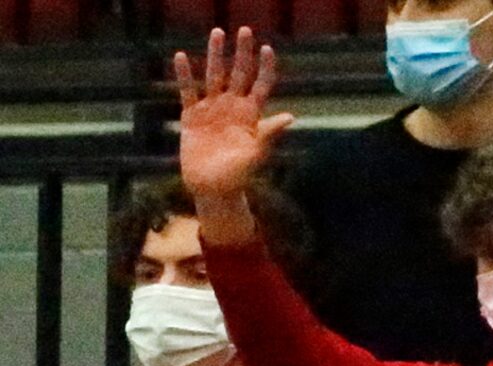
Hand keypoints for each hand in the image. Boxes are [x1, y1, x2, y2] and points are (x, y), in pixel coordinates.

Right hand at [171, 28, 291, 205]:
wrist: (213, 188)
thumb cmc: (239, 175)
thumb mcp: (256, 153)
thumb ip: (269, 132)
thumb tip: (291, 117)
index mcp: (251, 115)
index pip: (261, 86)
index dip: (265, 68)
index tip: (268, 48)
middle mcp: (232, 108)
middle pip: (238, 74)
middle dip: (242, 53)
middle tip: (245, 30)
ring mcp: (212, 109)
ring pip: (213, 76)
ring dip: (215, 55)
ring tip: (217, 33)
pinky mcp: (191, 116)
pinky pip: (187, 91)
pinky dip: (184, 74)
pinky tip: (182, 56)